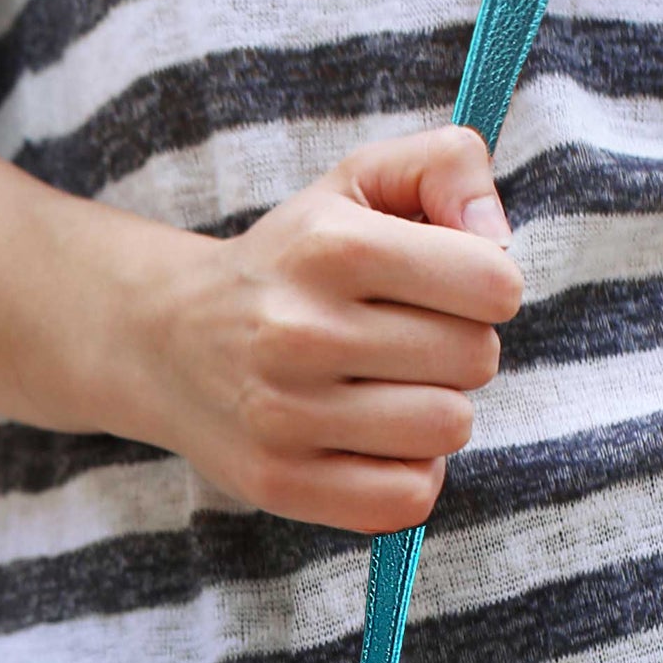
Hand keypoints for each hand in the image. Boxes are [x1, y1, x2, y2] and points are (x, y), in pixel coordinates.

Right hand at [112, 127, 524, 532]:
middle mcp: (302, 330)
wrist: (165, 341)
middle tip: (410, 343)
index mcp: (331, 245)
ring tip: (391, 390)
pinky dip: (410, 473)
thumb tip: (497, 239)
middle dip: (460, 348)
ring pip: (449, 428)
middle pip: (476, 359)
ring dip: (437, 411)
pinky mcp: (279, 481)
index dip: (488, 287)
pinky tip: (377, 443)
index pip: (492, 285)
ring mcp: (285, 414)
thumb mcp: (359, 182)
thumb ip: (448, 165)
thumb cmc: (291, 261)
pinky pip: (408, 497)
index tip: (450, 289)